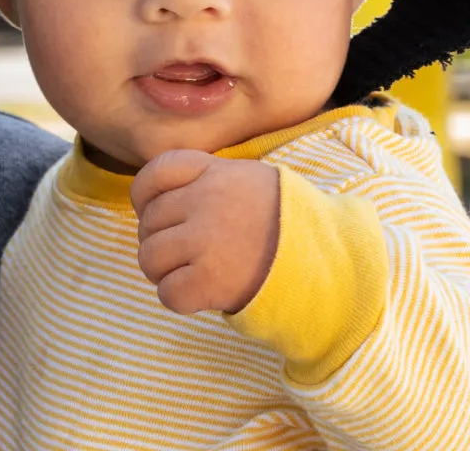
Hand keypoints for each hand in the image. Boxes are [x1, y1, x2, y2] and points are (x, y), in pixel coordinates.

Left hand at [130, 150, 279, 315]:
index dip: (144, 196)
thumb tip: (157, 197)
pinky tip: (199, 292)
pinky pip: (167, 292)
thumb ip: (204, 178)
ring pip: (149, 257)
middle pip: (149, 221)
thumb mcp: (246, 177)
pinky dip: (177, 297)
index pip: (155, 172)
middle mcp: (205, 200)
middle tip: (183, 251)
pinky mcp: (210, 280)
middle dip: (158, 238)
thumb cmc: (282, 218)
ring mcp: (205, 240)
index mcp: (213, 171)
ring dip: (162, 270)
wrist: (324, 257)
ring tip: (186, 272)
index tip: (154, 211)